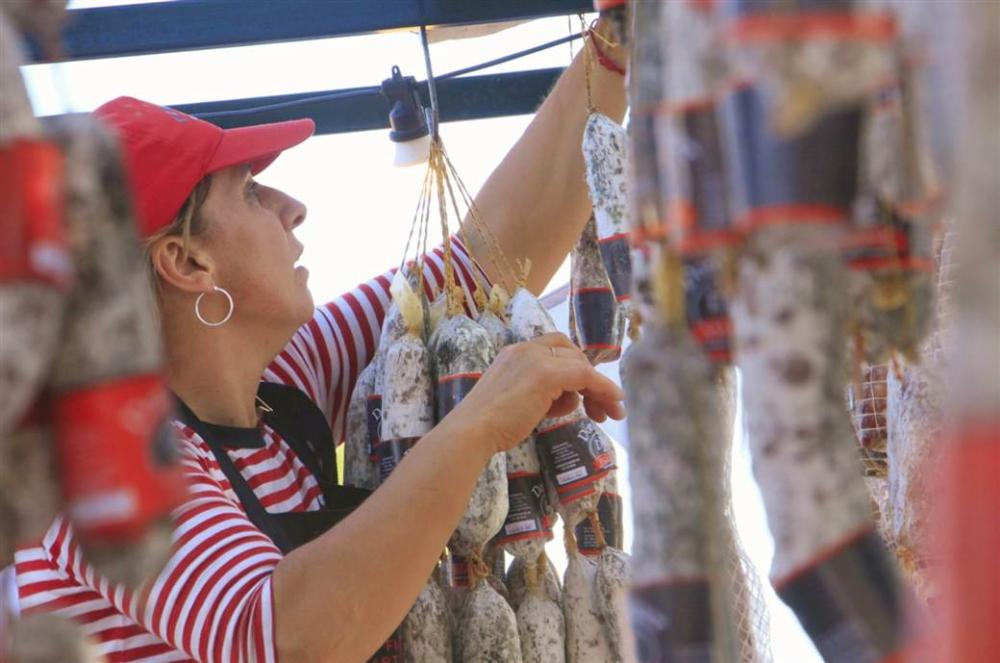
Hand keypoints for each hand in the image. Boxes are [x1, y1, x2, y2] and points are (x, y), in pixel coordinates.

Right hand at [448, 333, 625, 454]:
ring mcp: (535, 359)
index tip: (586, 392)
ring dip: (596, 390)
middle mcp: (525, 349)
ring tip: (600, 416)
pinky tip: (614, 403)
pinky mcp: (546, 374)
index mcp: (514, 353)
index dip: (575, 367)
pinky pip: (586, 376)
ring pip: (581, 365)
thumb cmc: (488, 427)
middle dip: (590, 379)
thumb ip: (537, 393)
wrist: (471, 432)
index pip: (555, 348)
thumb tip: (567, 398)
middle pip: (572, 353)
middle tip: (601, 409)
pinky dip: (603, 389)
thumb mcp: (516, 401)